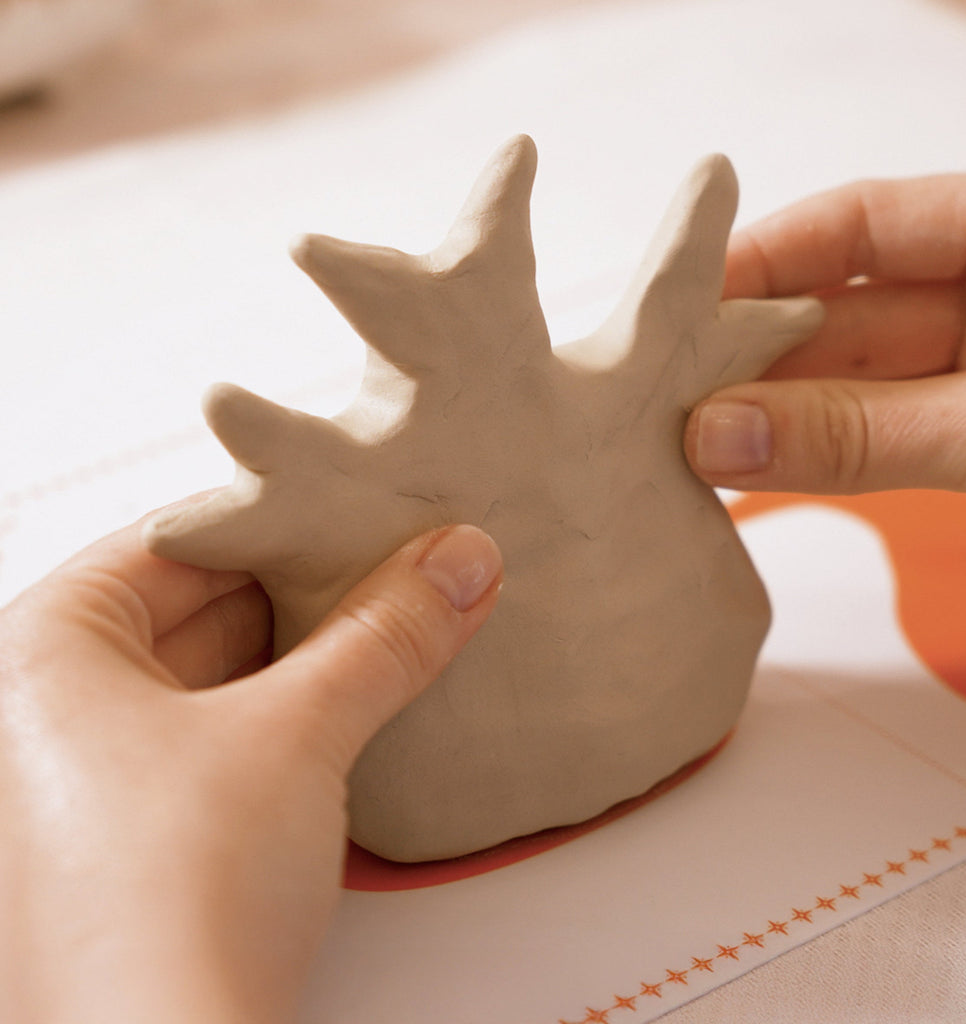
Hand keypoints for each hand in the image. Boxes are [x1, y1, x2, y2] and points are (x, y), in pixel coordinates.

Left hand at [0, 513, 501, 1022]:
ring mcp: (89, 778)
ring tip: (397, 625)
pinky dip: (294, 715)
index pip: (182, 541)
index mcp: (40, 652)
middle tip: (400, 566)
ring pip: (221, 675)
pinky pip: (225, 737)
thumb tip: (457, 564)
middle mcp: (44, 711)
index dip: (286, 523)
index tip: (366, 513)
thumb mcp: (299, 735)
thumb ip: (386, 636)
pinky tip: (359, 703)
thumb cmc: (168, 912)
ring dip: (312, 656)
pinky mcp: (140, 834)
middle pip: (204, 607)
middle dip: (311, 593)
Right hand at [682, 174, 965, 528]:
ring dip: (781, 415)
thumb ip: (859, 432)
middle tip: (674, 394)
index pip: (866, 222)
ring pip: (859, 383)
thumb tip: (718, 435)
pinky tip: (754, 466)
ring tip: (697, 441)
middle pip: (850, 308)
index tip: (684, 305)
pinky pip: (883, 440)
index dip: (768, 259)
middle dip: (760, 353)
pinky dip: (824, 457)